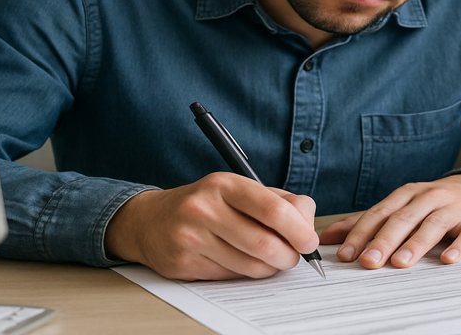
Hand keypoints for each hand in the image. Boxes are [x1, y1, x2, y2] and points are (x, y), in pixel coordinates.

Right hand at [104, 172, 318, 280]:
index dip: (298, 229)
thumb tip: (307, 223)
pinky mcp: (183, 264)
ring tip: (269, 259)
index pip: (272, 209)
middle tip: (293, 257)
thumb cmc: (208, 204)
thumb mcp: (241, 190)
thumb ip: (280, 201)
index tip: (309, 241)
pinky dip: (245, 274)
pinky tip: (241, 262)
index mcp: (224, 184)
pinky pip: (230, 277)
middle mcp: (204, 208)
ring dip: (269, 268)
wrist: (151, 221)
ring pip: (250, 266)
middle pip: (264, 244)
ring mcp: (191, 237)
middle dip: (288, 256)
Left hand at [319, 174, 460, 268]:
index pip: (380, 213)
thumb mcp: (404, 206)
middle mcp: (430, 197)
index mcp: (408, 194)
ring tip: (400, 262)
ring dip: (416, 243)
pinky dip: (459, 246)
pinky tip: (448, 260)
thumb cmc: (436, 204)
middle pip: (403, 219)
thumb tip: (329, 237)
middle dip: (384, 240)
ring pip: (433, 224)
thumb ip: (368, 221)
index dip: (361, 233)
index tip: (346, 254)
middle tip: (368, 262)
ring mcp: (455, 208)